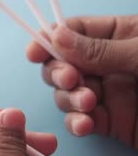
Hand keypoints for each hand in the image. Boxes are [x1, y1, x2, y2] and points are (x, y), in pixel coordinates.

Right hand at [26, 15, 137, 147]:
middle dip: (59, 71)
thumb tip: (56, 37)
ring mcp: (108, 91)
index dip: (50, 39)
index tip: (35, 52)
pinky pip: (82, 119)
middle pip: (62, 62)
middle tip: (72, 80)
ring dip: (68, 99)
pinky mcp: (111, 120)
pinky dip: (77, 122)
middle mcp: (108, 62)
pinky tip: (84, 125)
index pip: (74, 30)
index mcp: (120, 34)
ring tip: (88, 104)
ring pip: (67, 92)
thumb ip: (101, 49)